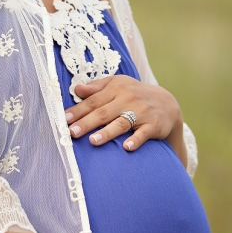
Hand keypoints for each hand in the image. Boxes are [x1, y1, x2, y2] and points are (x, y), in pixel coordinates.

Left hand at [65, 74, 186, 160]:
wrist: (167, 104)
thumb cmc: (134, 94)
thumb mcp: (117, 84)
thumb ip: (97, 87)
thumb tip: (76, 89)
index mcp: (116, 88)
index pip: (93, 101)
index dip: (78, 110)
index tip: (64, 119)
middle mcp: (128, 99)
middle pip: (103, 112)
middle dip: (87, 123)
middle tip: (72, 133)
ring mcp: (141, 112)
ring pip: (121, 123)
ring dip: (107, 132)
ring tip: (93, 141)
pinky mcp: (153, 125)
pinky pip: (143, 134)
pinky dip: (136, 140)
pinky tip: (127, 148)